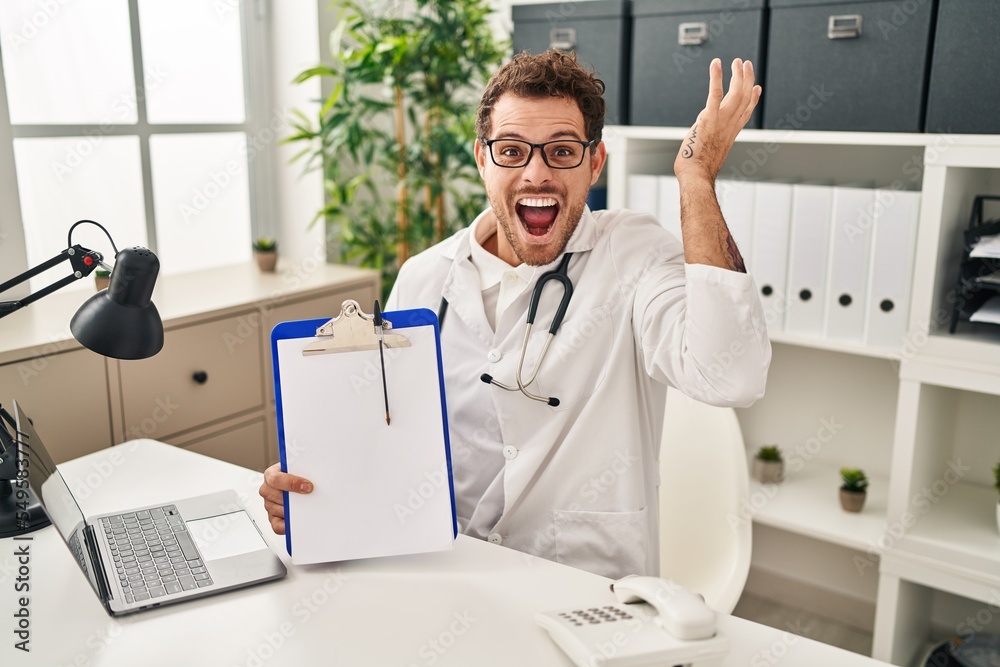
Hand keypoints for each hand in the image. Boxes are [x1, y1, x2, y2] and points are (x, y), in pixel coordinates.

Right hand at [259, 462, 312, 534]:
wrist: (296, 480)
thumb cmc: (296, 473)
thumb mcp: (298, 467)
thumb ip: (302, 470)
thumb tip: (313, 478)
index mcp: (271, 474)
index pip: (276, 479)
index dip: (292, 483)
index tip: (308, 487)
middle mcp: (267, 490)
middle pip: (276, 496)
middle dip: (294, 499)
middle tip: (309, 499)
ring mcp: (269, 504)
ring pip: (278, 510)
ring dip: (292, 511)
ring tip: (306, 508)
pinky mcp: (273, 518)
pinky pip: (277, 525)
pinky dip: (286, 526)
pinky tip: (297, 521)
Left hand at [674, 58, 761, 184]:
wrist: (696, 175)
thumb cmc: (697, 171)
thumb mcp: (708, 155)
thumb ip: (709, 145)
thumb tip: (701, 145)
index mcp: (730, 134)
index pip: (745, 113)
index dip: (752, 99)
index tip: (756, 87)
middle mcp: (730, 125)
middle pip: (744, 98)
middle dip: (746, 79)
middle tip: (745, 64)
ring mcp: (721, 121)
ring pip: (736, 93)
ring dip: (737, 75)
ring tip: (737, 61)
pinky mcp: (708, 118)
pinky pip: (715, 94)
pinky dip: (716, 77)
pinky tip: (717, 63)